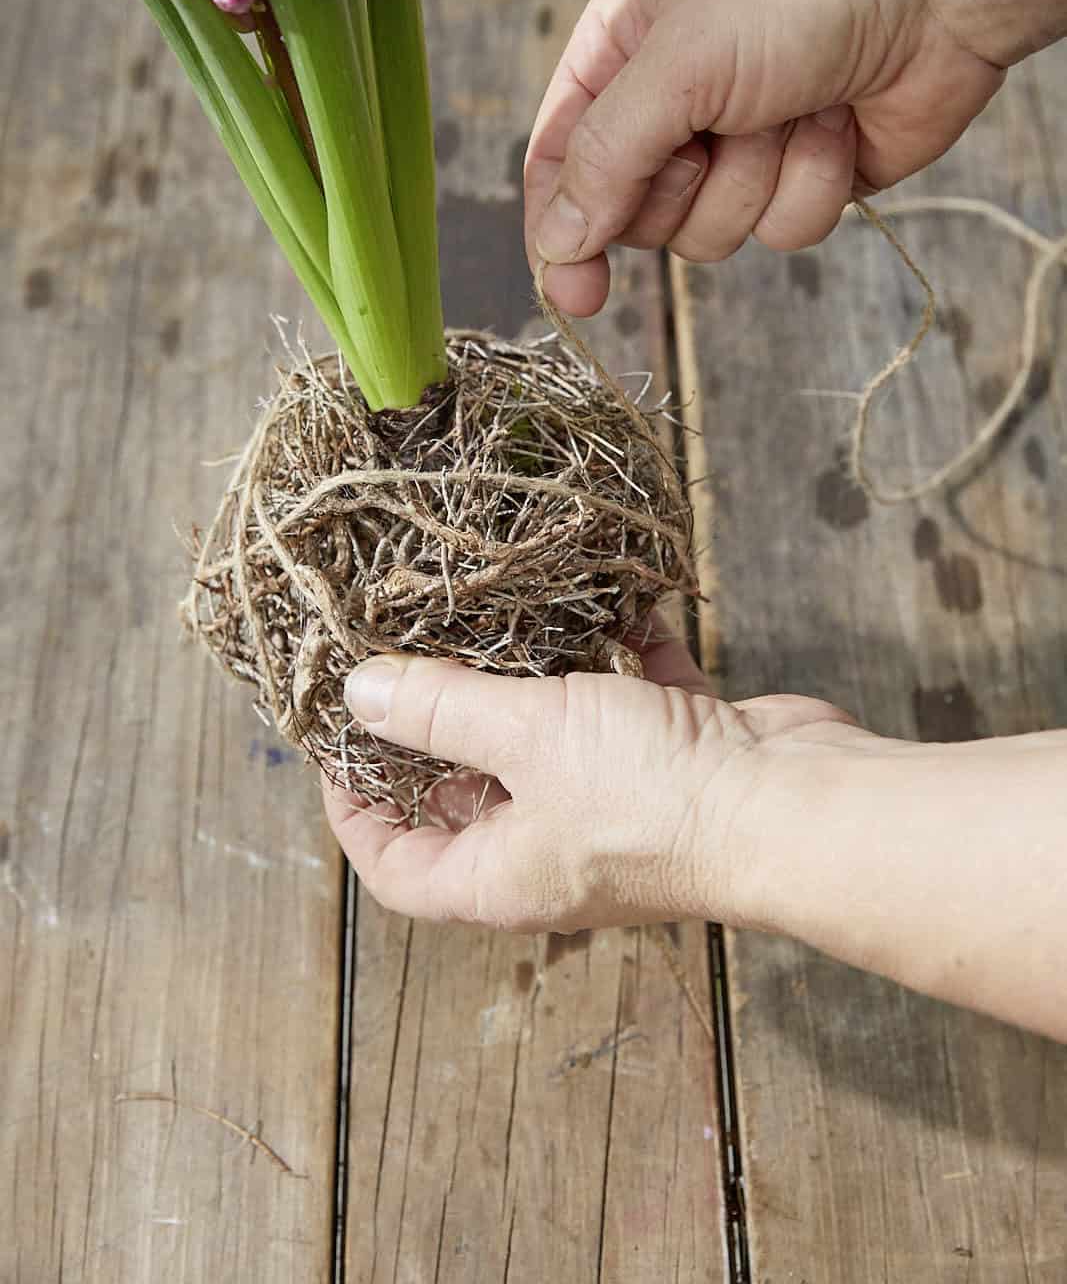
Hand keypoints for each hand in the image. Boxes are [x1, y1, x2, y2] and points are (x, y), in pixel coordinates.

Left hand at [322, 628, 857, 931]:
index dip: (354, 815)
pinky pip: (629, 697)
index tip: (334, 747)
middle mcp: (554, 847)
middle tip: (402, 653)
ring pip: (549, 739)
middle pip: (468, 794)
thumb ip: (441, 710)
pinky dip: (618, 653)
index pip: (399, 868)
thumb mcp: (526, 738)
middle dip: (436, 727)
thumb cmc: (652, 794)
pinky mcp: (673, 752)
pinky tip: (610, 603)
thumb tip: (359, 694)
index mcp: (504, 874)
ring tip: (488, 615)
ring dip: (527, 682)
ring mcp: (617, 800)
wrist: (795, 802)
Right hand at [524, 0, 1004, 315]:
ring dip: (756, 180)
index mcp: (618, 53)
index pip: (556, 161)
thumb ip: (605, 158)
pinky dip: (810, 186)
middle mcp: (668, 103)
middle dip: (683, 184)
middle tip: (721, 129)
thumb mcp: (677, 64)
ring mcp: (734, 147)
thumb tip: (555, 246)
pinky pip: (779, 234)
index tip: (574, 292)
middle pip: (631, 213)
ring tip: (790, 111)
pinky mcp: (796, 180)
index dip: (558, 229)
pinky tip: (836, 124)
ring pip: (707, 235)